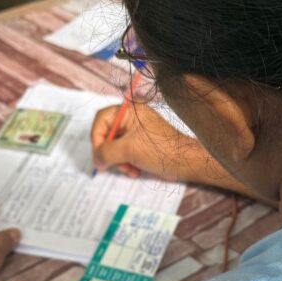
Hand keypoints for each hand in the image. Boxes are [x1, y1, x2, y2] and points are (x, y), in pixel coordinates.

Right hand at [91, 102, 208, 180]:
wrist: (185, 162)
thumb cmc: (161, 150)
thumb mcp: (128, 150)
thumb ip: (106, 152)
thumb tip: (95, 160)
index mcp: (129, 110)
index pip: (101, 119)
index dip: (97, 138)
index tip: (99, 155)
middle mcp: (131, 118)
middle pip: (107, 134)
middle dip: (110, 153)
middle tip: (114, 165)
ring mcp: (136, 131)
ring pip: (114, 146)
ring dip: (119, 161)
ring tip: (130, 169)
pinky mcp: (140, 143)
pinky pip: (124, 152)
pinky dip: (126, 163)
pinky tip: (135, 170)